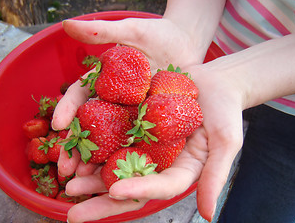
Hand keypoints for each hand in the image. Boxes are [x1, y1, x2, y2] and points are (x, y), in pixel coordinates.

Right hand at [52, 17, 206, 174]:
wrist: (186, 43)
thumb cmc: (158, 34)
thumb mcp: (132, 30)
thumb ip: (103, 31)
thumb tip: (67, 23)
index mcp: (103, 79)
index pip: (80, 96)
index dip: (68, 109)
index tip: (58, 125)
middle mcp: (114, 99)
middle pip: (91, 125)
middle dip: (76, 147)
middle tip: (65, 168)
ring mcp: (131, 113)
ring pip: (110, 139)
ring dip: (96, 161)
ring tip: (84, 181)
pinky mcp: (151, 122)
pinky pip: (137, 141)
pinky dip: (126, 158)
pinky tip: (119, 177)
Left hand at [52, 19, 243, 222]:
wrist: (215, 83)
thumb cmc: (225, 112)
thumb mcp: (226, 142)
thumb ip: (216, 175)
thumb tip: (208, 216)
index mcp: (178, 170)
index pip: (157, 187)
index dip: (138, 190)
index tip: (116, 192)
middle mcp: (157, 161)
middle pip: (129, 184)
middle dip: (101, 199)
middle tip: (73, 212)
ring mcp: (144, 142)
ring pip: (114, 163)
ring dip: (90, 173)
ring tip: (67, 180)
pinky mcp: (135, 122)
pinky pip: (113, 133)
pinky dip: (95, 142)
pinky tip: (75, 146)